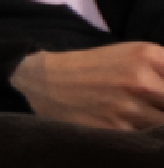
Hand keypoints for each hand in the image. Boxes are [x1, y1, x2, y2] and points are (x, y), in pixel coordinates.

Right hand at [11, 43, 163, 129]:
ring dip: (162, 129)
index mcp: (148, 56)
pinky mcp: (115, 130)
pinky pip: (150, 143)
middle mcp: (139, 80)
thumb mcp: (134, 54)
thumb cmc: (97, 68)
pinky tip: (145, 136)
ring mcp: (127, 108)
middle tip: (161, 109)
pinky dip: (152, 142)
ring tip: (151, 121)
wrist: (45, 81)